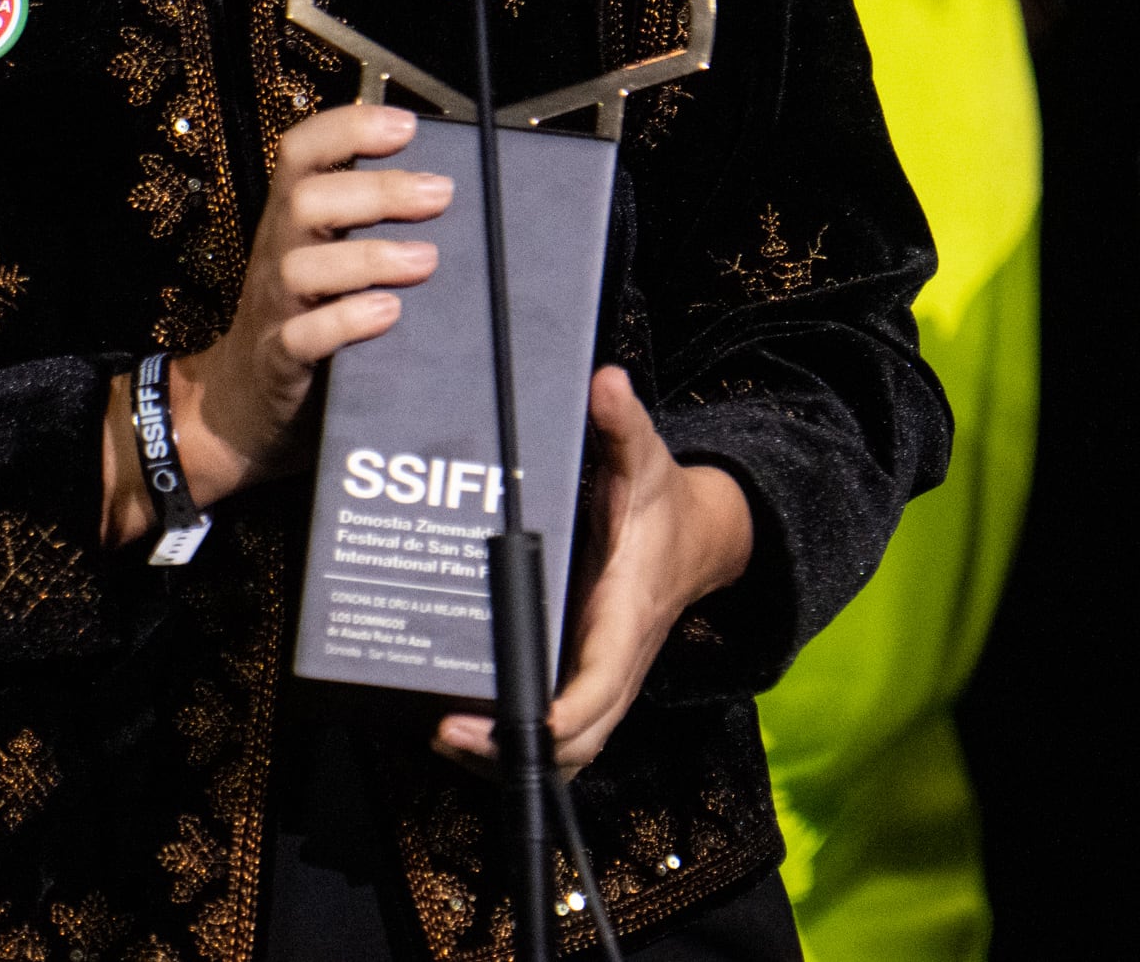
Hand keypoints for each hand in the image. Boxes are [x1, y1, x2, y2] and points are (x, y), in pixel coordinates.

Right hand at [101, 102, 448, 547]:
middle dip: (377, 191)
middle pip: (306, 199)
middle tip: (441, 194)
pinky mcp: (279, 361)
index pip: (301, 152)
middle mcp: (277, 252)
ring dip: (369, 257)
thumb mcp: (327, 260)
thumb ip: (370, 224)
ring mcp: (274, 308)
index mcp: (290, 220)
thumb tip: (453, 192)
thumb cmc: (305, 319)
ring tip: (425, 260)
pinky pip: (303, 337)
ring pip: (303, 266)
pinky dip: (346, 322)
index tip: (405, 125)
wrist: (240, 406)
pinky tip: (388, 313)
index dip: (348, 129)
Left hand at [434, 367, 752, 777]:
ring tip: (441, 737)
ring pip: (561, 752)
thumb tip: (605, 382)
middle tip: (444, 731)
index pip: (596, 691)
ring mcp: (599, 679)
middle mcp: (613, 663)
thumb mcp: (643, 459)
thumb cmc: (660, 502)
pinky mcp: (582, 680)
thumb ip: (622, 425)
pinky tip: (457, 724)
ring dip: (504, 758)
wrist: (698, 537)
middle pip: (572, 743)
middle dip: (510, 750)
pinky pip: (553, 734)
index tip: (507, 720)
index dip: (554, 719)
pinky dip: (511, 742)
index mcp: (626, 618)